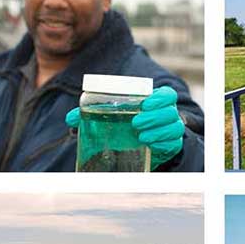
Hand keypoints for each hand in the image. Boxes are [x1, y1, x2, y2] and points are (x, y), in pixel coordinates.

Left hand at [65, 86, 184, 170]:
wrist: (139, 149)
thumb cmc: (126, 127)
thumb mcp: (112, 119)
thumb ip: (93, 115)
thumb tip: (70, 118)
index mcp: (155, 103)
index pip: (167, 94)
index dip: (160, 98)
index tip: (145, 104)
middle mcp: (167, 115)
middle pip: (170, 111)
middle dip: (154, 117)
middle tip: (136, 123)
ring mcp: (171, 131)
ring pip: (174, 127)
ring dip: (158, 131)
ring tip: (140, 135)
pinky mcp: (172, 146)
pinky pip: (173, 143)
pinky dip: (162, 143)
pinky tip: (149, 144)